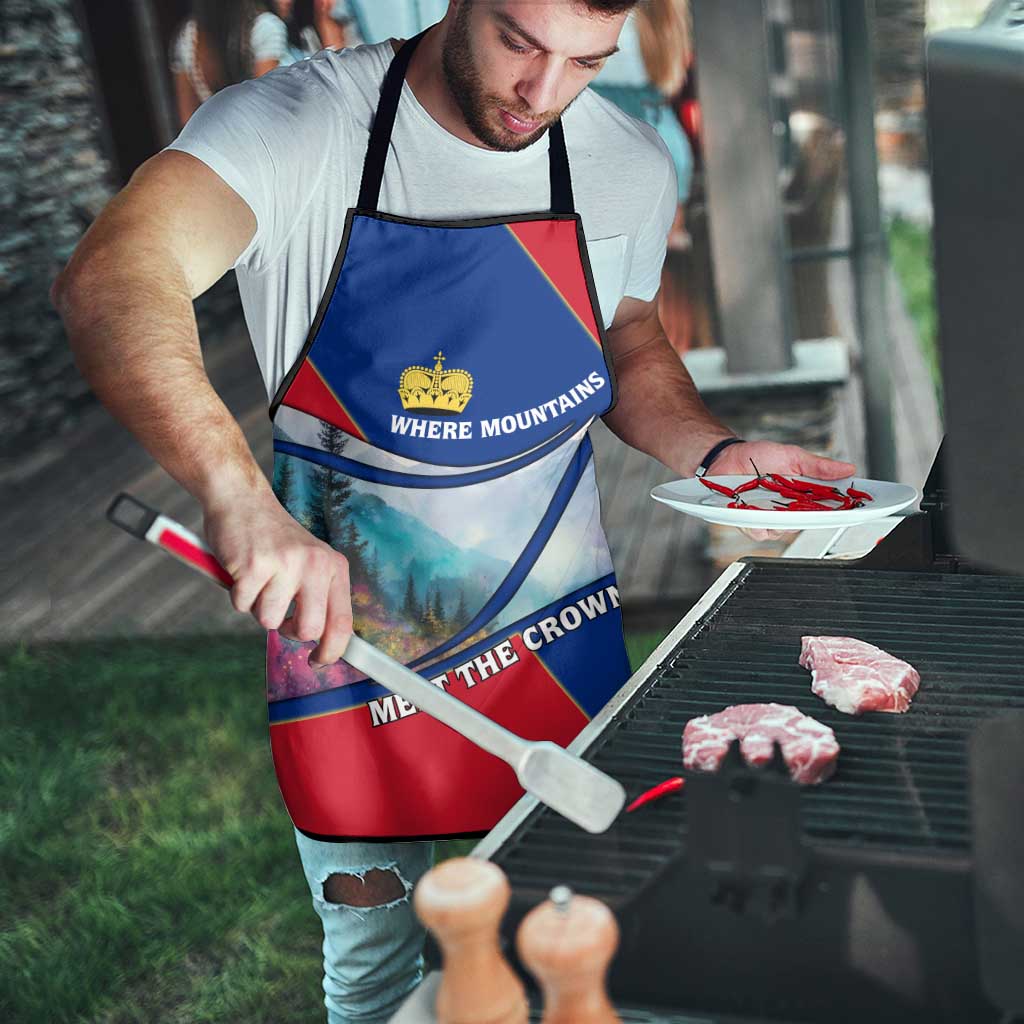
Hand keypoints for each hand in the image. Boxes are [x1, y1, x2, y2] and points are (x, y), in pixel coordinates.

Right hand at [202, 488, 351, 666]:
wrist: (242, 500)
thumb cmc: (274, 539)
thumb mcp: (309, 561)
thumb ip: (319, 596)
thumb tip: (324, 644)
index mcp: (334, 566)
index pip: (342, 622)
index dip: (332, 651)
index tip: (319, 662)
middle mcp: (315, 564)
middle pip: (309, 630)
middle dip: (289, 631)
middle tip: (279, 613)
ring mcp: (285, 564)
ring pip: (269, 621)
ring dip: (258, 607)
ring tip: (258, 579)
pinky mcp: (254, 565)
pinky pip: (242, 605)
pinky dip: (237, 595)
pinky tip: (242, 571)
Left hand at [709, 440, 856, 541]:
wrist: (726, 457)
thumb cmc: (758, 457)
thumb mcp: (792, 456)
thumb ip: (818, 466)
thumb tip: (848, 468)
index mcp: (803, 495)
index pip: (829, 507)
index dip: (844, 510)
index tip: (858, 508)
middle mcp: (789, 510)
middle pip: (809, 523)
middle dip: (813, 517)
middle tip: (812, 506)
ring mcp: (770, 518)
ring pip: (784, 530)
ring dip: (781, 519)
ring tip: (775, 503)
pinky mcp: (750, 523)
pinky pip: (760, 531)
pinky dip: (758, 523)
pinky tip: (755, 512)